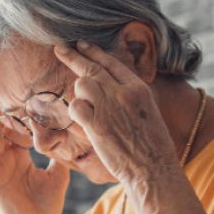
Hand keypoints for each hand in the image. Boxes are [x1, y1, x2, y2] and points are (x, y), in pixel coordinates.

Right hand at [0, 105, 70, 213]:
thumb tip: (70, 140)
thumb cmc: (46, 206)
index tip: (25, 96)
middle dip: (1, 113)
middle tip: (0, 92)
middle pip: (3, 131)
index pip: (18, 132)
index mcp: (21, 159)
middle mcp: (8, 161)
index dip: (20, 116)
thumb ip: (60, 157)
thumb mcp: (58, 175)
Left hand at [53, 40, 176, 183]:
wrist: (153, 169)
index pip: (111, 63)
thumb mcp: (148, 111)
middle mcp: (123, 93)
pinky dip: (75, 112)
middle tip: (59, 49)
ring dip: (78, 94)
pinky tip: (83, 120)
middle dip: (72, 57)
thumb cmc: (152, 146)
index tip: (80, 44)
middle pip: (92, 68)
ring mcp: (110, 107)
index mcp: (138, 88)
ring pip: (82, 85)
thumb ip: (129, 95)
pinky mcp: (97, 125)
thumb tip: (110, 86)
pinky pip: (76, 107)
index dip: (93, 52)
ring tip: (87, 109)